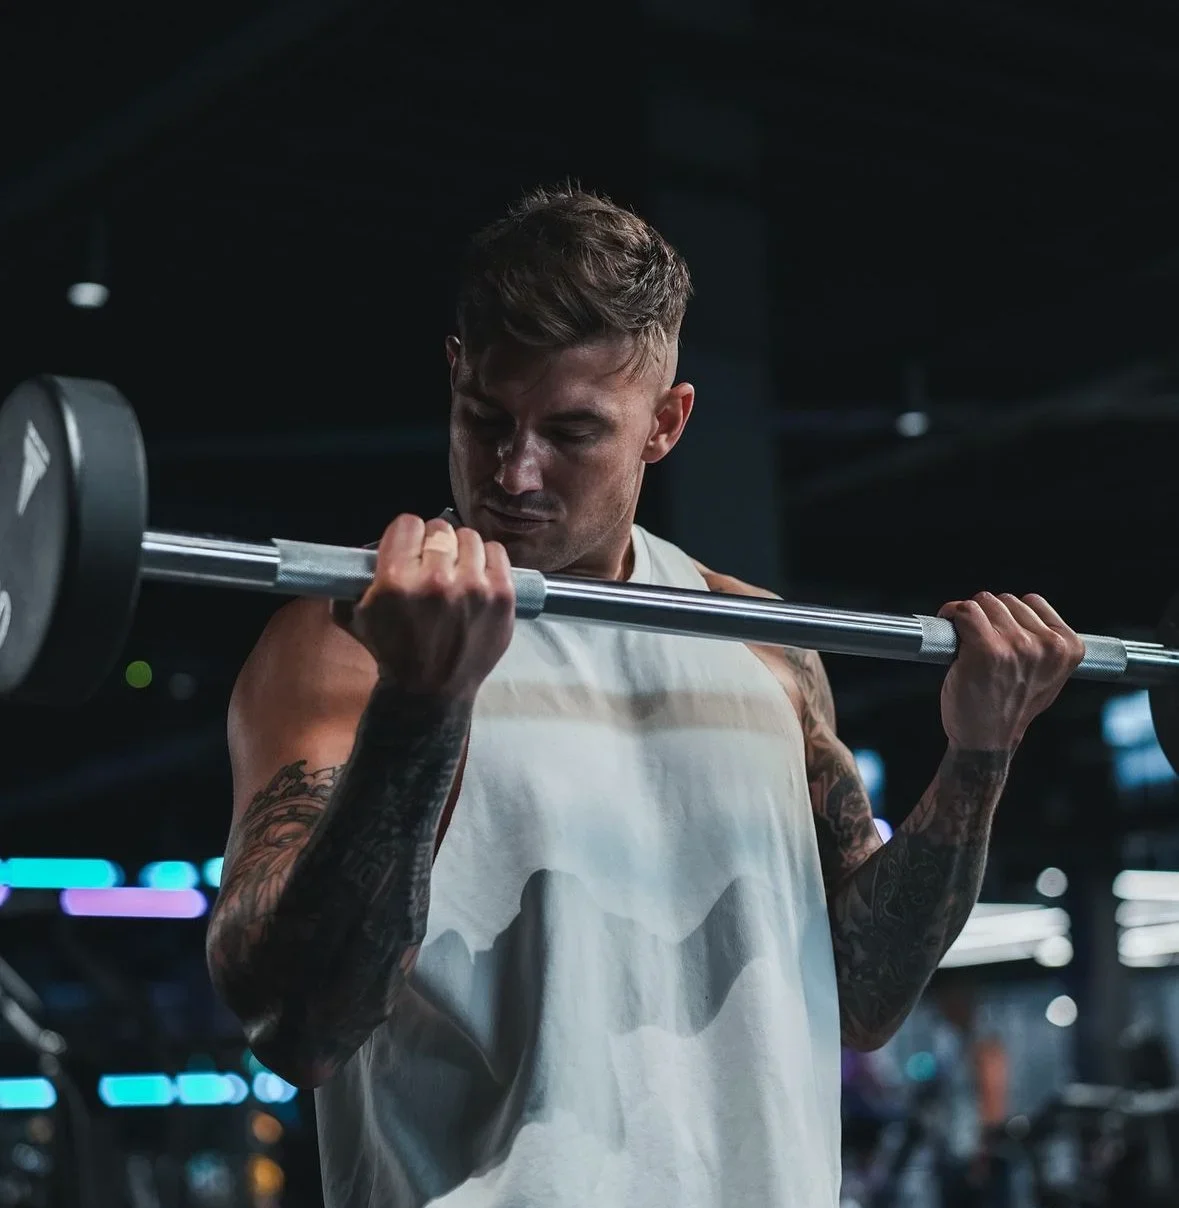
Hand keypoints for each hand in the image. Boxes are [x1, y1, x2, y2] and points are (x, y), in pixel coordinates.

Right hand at [333, 514, 514, 700]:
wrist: (430, 690)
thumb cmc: (391, 651)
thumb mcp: (353, 615)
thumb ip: (348, 579)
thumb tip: (359, 550)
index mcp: (397, 581)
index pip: (408, 524)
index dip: (406, 536)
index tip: (409, 549)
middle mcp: (436, 581)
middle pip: (440, 528)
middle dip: (433, 544)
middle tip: (432, 563)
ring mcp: (474, 588)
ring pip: (469, 537)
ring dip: (460, 550)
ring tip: (456, 570)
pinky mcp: (501, 596)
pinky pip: (497, 552)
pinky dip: (487, 559)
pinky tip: (477, 574)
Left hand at [936, 592, 1084, 750]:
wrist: (987, 739)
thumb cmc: (1011, 707)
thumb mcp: (1046, 676)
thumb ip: (1044, 644)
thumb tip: (1020, 609)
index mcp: (1068, 648)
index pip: (1032, 603)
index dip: (1009, 613)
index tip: (997, 627)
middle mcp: (1046, 645)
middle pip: (1005, 600)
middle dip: (988, 616)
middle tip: (979, 640)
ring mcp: (1016, 646)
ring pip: (983, 602)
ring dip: (969, 616)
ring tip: (967, 640)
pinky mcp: (986, 650)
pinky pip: (964, 611)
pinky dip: (952, 614)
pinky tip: (950, 624)